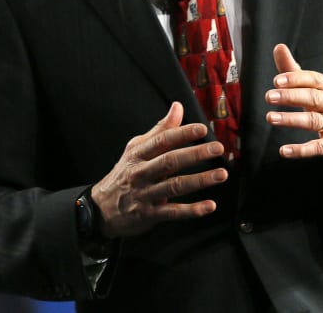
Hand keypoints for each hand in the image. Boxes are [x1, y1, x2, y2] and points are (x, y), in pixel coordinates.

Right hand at [91, 102, 227, 238]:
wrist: (101, 208)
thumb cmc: (125, 173)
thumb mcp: (136, 148)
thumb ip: (160, 130)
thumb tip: (178, 106)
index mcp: (138, 154)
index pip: (162, 141)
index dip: (182, 134)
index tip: (202, 129)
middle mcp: (141, 172)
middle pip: (170, 161)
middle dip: (195, 154)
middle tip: (217, 148)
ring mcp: (145, 194)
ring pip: (174, 186)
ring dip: (199, 180)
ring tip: (221, 175)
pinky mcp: (149, 214)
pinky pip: (173, 212)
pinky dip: (192, 210)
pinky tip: (209, 206)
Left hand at [265, 44, 322, 170]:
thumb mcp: (320, 91)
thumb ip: (296, 72)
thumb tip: (278, 47)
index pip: (314, 80)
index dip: (296, 79)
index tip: (276, 81)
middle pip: (314, 97)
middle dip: (291, 96)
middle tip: (269, 96)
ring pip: (314, 121)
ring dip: (291, 119)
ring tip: (270, 117)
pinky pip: (318, 147)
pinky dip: (301, 150)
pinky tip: (284, 150)